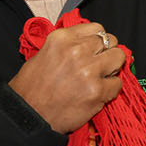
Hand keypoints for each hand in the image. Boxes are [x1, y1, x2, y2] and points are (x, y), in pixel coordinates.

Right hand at [8, 21, 124, 132]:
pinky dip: (111, 89)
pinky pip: (117, 83)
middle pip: (111, 40)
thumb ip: (68, 45)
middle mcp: (76, 51)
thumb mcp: (43, 54)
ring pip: (119, 57)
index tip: (96, 49)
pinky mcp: (97, 91)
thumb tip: (90, 43)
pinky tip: (98, 93)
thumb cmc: (30, 89)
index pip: (96, 28)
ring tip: (101, 77)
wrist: (26, 117)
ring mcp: (88, 70)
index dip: (98, 40)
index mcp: (62, 38)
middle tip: (99, 64)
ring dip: (113, 68)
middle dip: (107, 52)